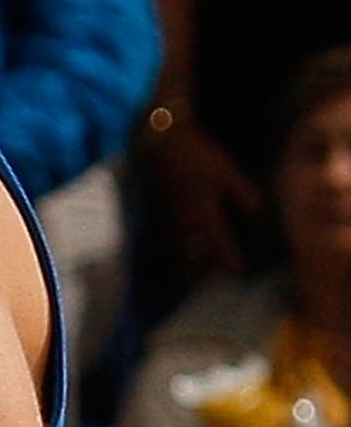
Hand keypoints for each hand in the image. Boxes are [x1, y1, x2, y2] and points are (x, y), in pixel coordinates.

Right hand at [132, 112, 262, 284]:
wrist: (164, 144)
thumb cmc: (200, 156)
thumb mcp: (228, 173)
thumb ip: (244, 196)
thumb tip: (262, 217)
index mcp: (205, 213)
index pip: (220, 244)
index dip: (230, 260)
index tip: (239, 273)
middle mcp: (186, 222)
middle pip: (196, 256)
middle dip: (206, 272)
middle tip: (216, 282)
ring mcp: (172, 219)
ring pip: (182, 251)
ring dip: (191, 265)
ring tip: (199, 278)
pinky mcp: (164, 213)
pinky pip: (173, 240)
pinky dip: (180, 251)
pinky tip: (186, 253)